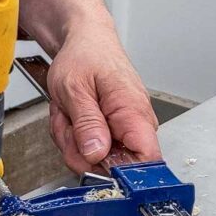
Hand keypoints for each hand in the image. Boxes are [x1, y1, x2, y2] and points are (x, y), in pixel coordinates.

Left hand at [46, 22, 160, 173]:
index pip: (147, 160)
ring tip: (69, 112)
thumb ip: (87, 124)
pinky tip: (71, 115)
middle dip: (79, 150)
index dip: (122, 173)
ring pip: (93, 158)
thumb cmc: (84, 56)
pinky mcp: (110, 131)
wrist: (85, 42)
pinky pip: (87, 148)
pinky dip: (71, 135)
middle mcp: (134, 124)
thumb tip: (96, 154)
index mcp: (133, 112)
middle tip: (68, 122)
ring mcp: (121, 129)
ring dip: (71, 139)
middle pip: (111, 165)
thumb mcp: (75, 89)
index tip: (94, 163)